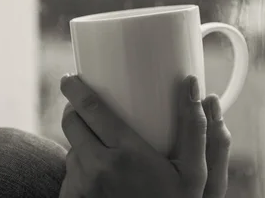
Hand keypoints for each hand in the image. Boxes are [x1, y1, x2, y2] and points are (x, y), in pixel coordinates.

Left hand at [59, 74, 230, 197]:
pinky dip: (80, 169)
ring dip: (81, 142)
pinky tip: (100, 177)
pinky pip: (69, 175)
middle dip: (73, 110)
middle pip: (72, 124)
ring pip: (71, 150)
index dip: (75, 89)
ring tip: (103, 147)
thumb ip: (195, 127)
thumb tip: (191, 84)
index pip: (90, 109)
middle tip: (84, 106)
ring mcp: (81, 188)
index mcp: (126, 153)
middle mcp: (97, 168)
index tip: (70, 78)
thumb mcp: (194, 172)